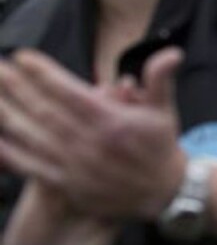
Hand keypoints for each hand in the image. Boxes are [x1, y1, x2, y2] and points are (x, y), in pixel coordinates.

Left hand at [0, 47, 187, 220]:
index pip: (70, 92)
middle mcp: (89, 143)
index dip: (44, 73)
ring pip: (34, 136)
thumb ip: (160, 79)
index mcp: (112, 121)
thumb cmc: (160, 146)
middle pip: (44, 110)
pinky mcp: (67, 184)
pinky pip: (32, 166)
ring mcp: (75, 165)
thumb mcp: (165, 109)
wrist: (163, 192)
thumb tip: (172, 52)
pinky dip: (10, 152)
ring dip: (8, 113)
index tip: (22, 56)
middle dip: (17, 87)